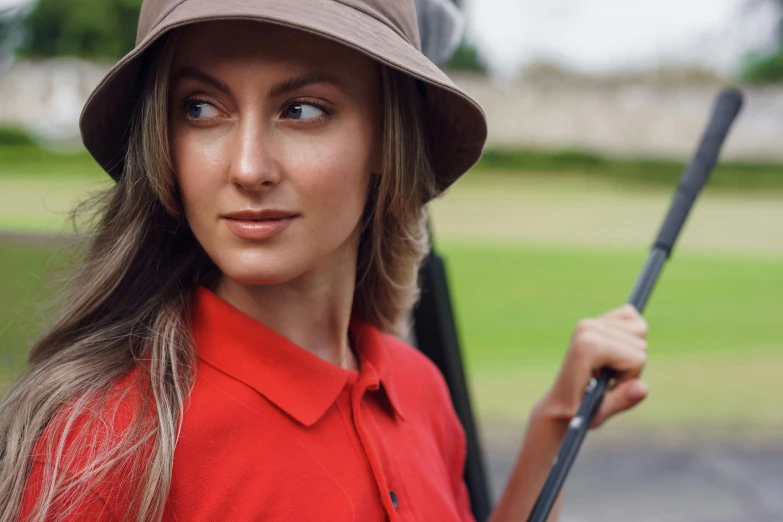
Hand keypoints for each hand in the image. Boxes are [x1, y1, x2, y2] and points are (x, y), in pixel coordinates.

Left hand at [537, 304, 648, 428]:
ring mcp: (590, 321)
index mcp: (587, 347)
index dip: (629, 377)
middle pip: (640, 344)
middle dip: (629, 365)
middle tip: (605, 378)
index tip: (607, 386)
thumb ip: (622, 399)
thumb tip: (642, 387)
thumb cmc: (578, 412)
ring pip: (639, 331)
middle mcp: (587, 327)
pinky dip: (630, 334)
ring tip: (606, 368)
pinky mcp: (596, 318)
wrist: (560, 403)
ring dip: (629, 352)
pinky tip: (612, 350)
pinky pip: (630, 315)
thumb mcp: (599, 412)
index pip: (637, 358)